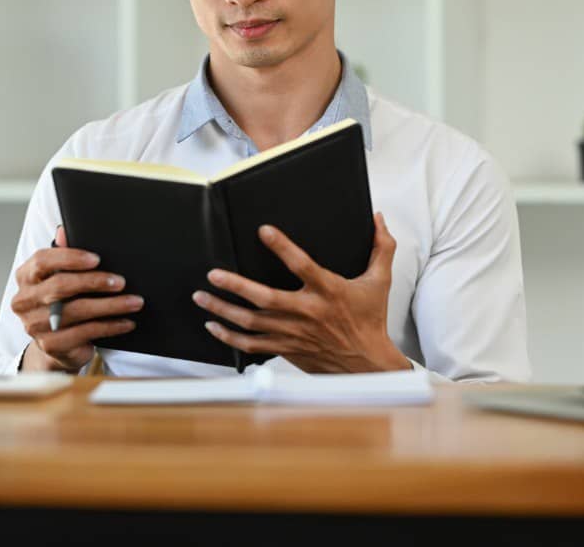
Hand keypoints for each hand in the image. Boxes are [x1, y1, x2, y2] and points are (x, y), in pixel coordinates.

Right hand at [12, 225, 141, 372]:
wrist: (57, 343)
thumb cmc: (62, 300)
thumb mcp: (62, 275)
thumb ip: (63, 253)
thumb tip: (64, 230)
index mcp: (25, 276)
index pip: (43, 261)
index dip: (70, 258)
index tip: (97, 259)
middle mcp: (24, 300)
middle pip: (60, 286)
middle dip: (95, 282)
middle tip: (121, 281)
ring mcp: (34, 325)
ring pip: (76, 311)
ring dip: (110, 306)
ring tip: (134, 302)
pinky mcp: (50, 345)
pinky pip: (85, 332)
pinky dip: (110, 326)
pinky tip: (126, 321)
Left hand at [192, 212, 410, 372]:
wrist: (367, 364)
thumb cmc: (370, 321)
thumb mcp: (380, 281)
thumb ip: (381, 247)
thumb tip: (378, 219)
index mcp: (328, 291)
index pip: (302, 265)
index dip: (282, 247)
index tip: (263, 231)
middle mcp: (307, 312)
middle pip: (264, 298)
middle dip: (235, 285)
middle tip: (213, 273)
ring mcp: (293, 333)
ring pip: (251, 322)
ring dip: (223, 310)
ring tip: (202, 296)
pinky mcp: (286, 349)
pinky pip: (251, 345)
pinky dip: (229, 336)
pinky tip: (214, 326)